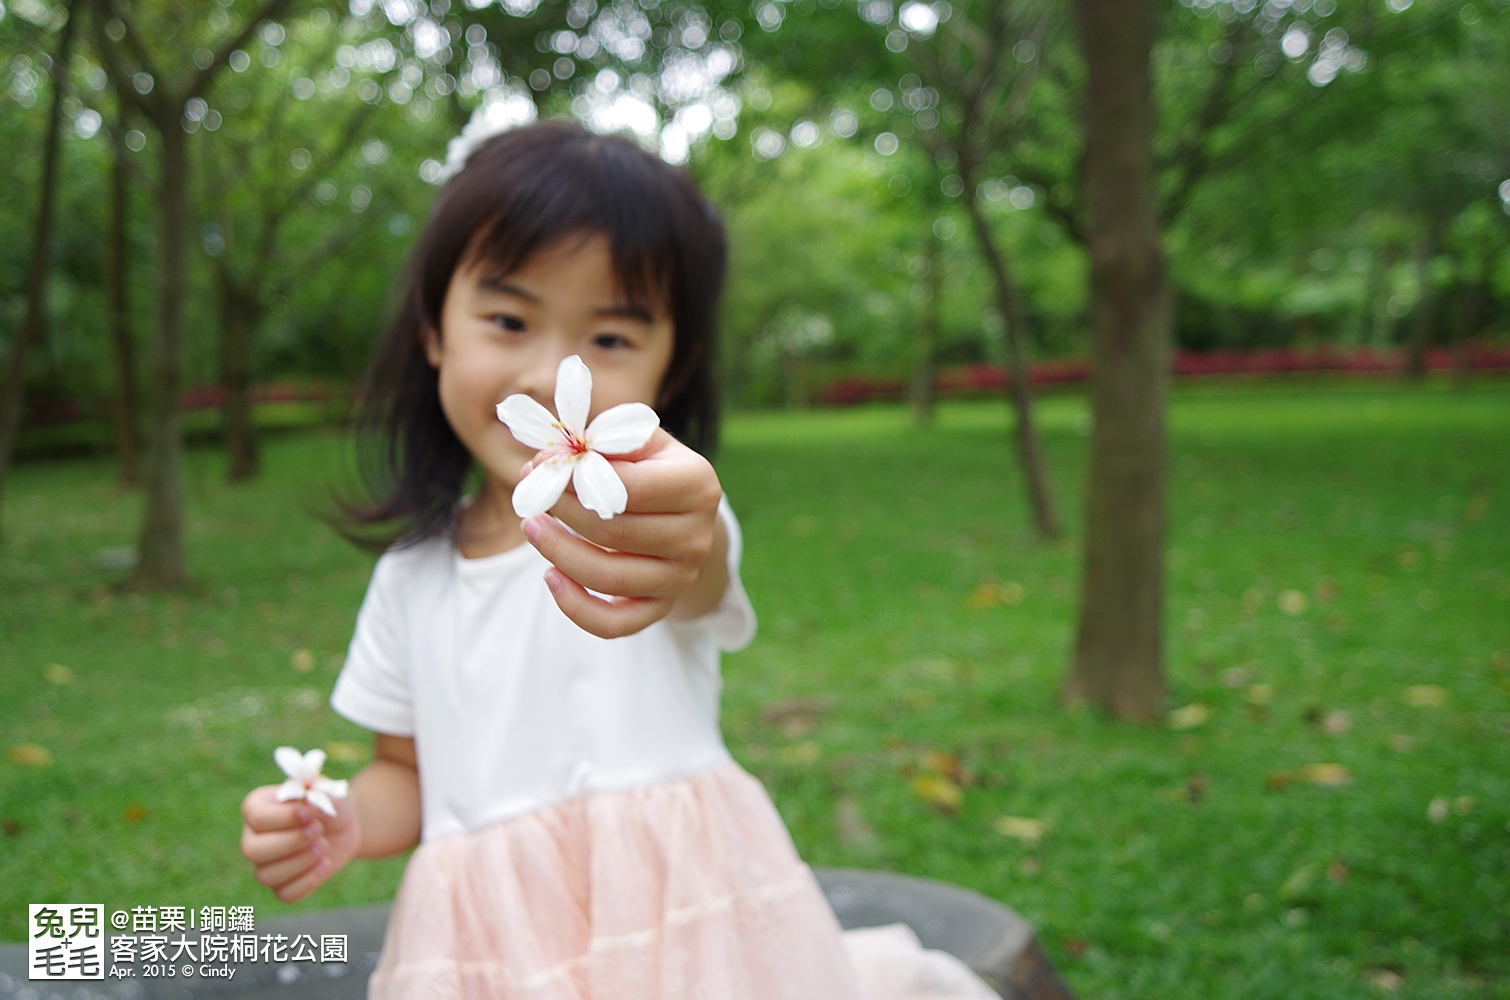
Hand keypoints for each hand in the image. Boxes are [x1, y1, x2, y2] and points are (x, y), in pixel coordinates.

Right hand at [240, 785, 361, 902]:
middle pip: (253, 851)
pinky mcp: (281, 885)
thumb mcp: (326, 793)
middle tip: (319, 831)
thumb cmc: (329, 803)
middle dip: (292, 842)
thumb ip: (314, 796)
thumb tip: (304, 806)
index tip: (310, 814)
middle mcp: (253, 837)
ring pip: (266, 876)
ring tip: (323, 845)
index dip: (284, 818)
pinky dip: (308, 881)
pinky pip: (284, 894)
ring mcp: (264, 864)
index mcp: (257, 807)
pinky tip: (324, 864)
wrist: (343, 825)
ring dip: (301, 862)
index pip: (256, 817)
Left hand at [522, 428, 726, 638]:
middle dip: (562, 514)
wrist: (683, 514)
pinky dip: (576, 607)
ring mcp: (682, 577)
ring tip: (532, 528)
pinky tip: (551, 578)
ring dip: (558, 553)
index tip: (542, 467)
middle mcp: (697, 536)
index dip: (577, 479)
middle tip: (532, 498)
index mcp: (698, 486)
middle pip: (615, 533)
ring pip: (609, 578)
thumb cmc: (649, 469)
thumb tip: (548, 460)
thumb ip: (599, 441)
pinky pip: (615, 624)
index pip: (629, 488)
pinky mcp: (662, 607)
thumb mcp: (636, 442)